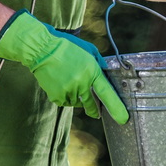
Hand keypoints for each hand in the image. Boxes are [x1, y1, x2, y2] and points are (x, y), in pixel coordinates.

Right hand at [0, 12, 128, 122]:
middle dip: (95, 110)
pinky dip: (64, 96)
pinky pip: (65, 102)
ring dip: (76, 97)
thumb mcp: (89, 50)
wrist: (42, 49)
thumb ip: (100, 65)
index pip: (107, 93)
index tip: (123, 119)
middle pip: (91, 105)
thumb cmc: (68, 47)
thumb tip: (107, 77)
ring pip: (77, 103)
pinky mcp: (56, 96)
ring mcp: (68, 91)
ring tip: (68, 81)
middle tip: (97, 114)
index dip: (116, 108)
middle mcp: (81, 83)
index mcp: (92, 71)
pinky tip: (60, 84)